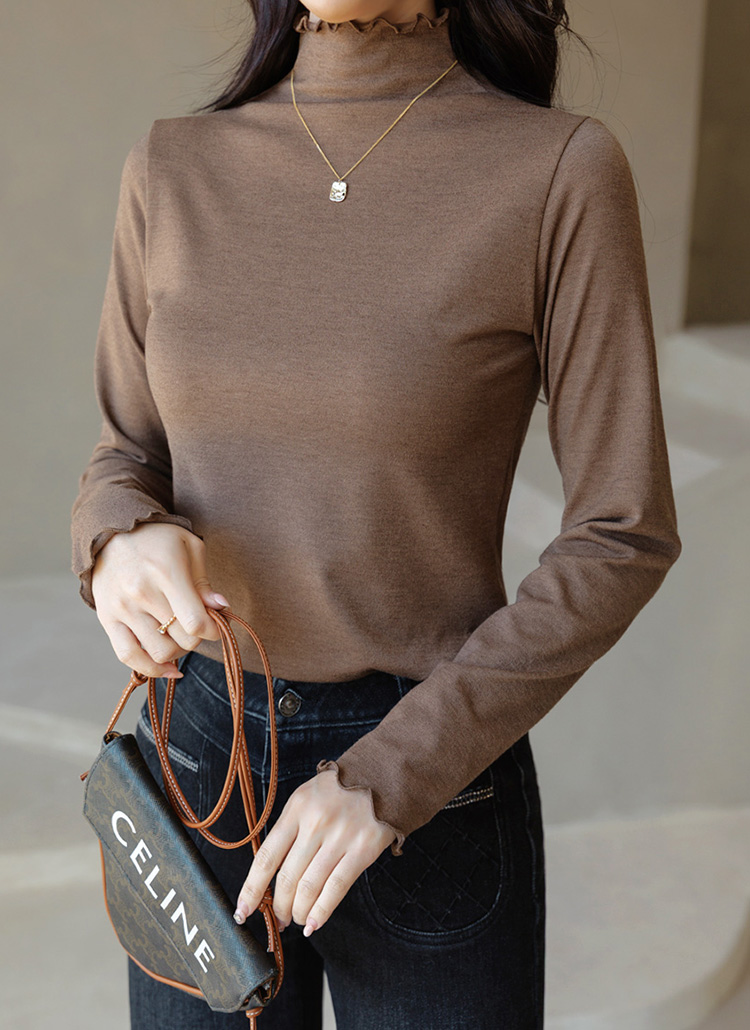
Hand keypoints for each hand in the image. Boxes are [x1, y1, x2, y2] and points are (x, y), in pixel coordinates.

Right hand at [90, 522, 228, 678]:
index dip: (213, 630)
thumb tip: (221, 608)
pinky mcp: (107, 619)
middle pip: (182, 639)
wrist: (111, 532)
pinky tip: (169, 668)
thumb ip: (204, 582)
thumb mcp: (189, 548)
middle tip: (198, 624)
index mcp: (166, 573)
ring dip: (178, 651)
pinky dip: (152, 669)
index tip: (216, 624)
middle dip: (198, 637)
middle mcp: (141, 593)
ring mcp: (122, 609)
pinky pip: (129, 657)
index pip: (196, 622)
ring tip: (180, 636)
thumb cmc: (157, 539)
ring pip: (160, 653)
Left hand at [234, 768, 395, 935]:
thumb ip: (288, 830)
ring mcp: (340, 837)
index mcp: (297, 809)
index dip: (252, 888)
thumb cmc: (338, 792)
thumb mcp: (305, 799)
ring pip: (310, 887)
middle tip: (279, 918)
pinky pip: (336, 888)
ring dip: (299, 912)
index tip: (244, 909)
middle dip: (279, 906)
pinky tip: (314, 922)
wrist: (381, 777)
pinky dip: (322, 911)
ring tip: (297, 918)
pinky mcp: (362, 850)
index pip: (267, 857)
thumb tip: (270, 875)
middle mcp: (316, 823)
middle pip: (288, 878)